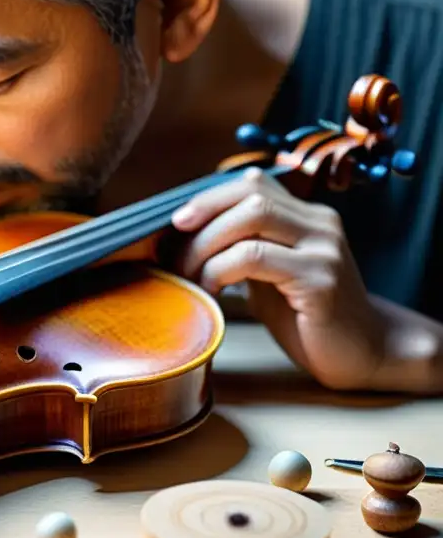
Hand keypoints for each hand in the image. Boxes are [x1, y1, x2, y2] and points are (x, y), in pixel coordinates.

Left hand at [171, 167, 384, 389]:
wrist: (362, 355)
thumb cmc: (305, 317)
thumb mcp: (268, 275)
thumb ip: (241, 249)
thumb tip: (184, 236)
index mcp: (306, 217)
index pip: (251, 183)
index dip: (208, 198)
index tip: (175, 226)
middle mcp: (320, 224)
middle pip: (249, 194)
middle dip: (201, 222)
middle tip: (175, 258)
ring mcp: (324, 249)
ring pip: (251, 218)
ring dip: (206, 246)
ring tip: (190, 278)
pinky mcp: (320, 279)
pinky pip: (255, 258)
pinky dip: (220, 271)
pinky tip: (212, 294)